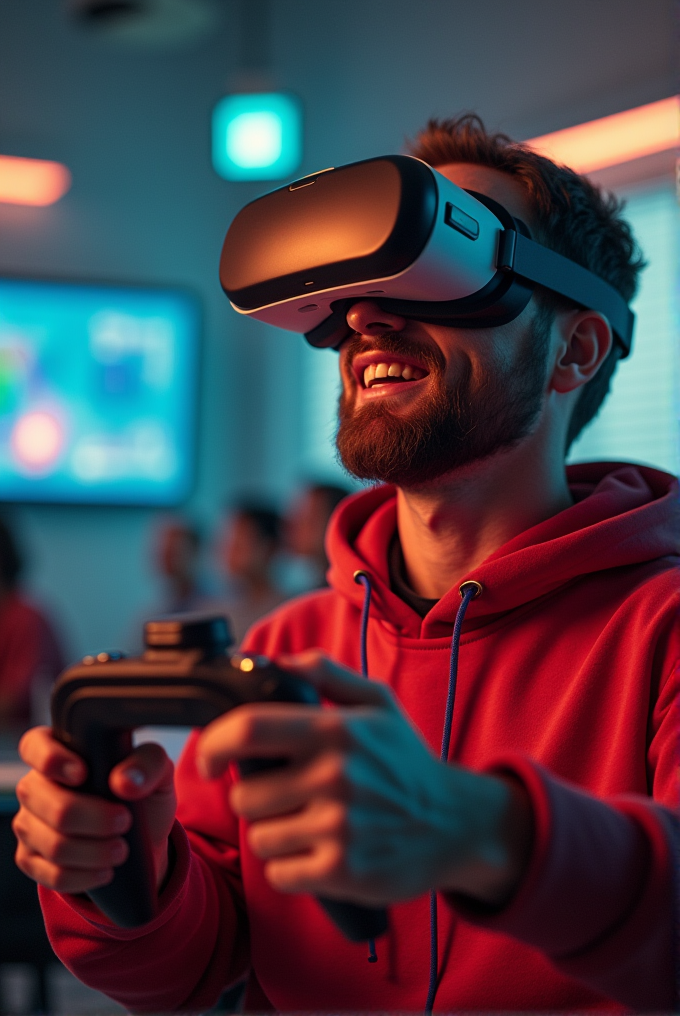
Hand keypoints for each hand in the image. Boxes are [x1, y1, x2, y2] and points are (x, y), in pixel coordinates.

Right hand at [14, 726, 176, 894]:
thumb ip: (148, 762)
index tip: (83, 774)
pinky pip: (52, 874)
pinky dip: (85, 876)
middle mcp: (36, 785)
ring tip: (121, 849)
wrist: (140, 841)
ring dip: (94, 851)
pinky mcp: (30, 859)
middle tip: (125, 821)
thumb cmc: (141, 794)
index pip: (35, 746)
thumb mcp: (157, 772)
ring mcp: (29, 823)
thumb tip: (124, 782)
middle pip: (53, 806)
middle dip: (95, 819)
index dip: (52, 760)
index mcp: (61, 752)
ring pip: (54, 844)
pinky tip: (105, 870)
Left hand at [196, 651, 532, 907]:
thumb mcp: (377, 703)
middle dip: (256, 797)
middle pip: (244, 795)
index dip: (213, 743)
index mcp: (335, 731)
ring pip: (259, 837)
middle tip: (287, 794)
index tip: (209, 758)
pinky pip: (279, 873)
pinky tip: (319, 852)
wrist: (457, 823)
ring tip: (308, 823)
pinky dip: (292, 867)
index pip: (248, 729)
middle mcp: (334, 777)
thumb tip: (276, 661)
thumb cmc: (406, 762)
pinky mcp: (342, 871)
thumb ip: (325, 674)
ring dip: (275, 834)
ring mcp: (338, 828)